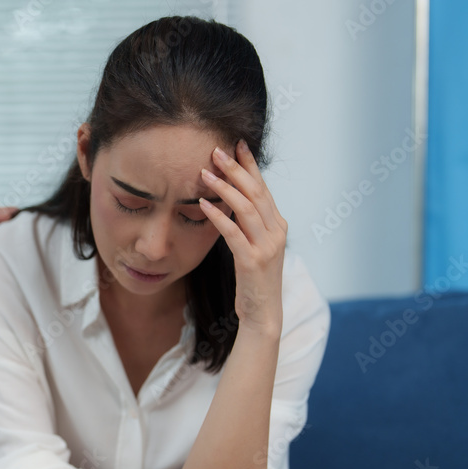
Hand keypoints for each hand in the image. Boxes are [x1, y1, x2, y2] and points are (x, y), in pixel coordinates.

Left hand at [200, 140, 286, 335]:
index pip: (262, 187)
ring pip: (246, 208)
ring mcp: (267, 246)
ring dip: (225, 188)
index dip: (250, 165)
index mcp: (277, 224)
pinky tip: (202, 205)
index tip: (236, 144)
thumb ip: (248, 224)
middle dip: (236, 169)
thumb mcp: (254, 245)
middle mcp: (276, 231)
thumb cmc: (254, 279)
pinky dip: (218, 216)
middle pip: (256, 192)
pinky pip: (234, 233)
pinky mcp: (253, 262)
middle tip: (216, 150)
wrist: (263, 313)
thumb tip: (231, 201)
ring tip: (205, 173)